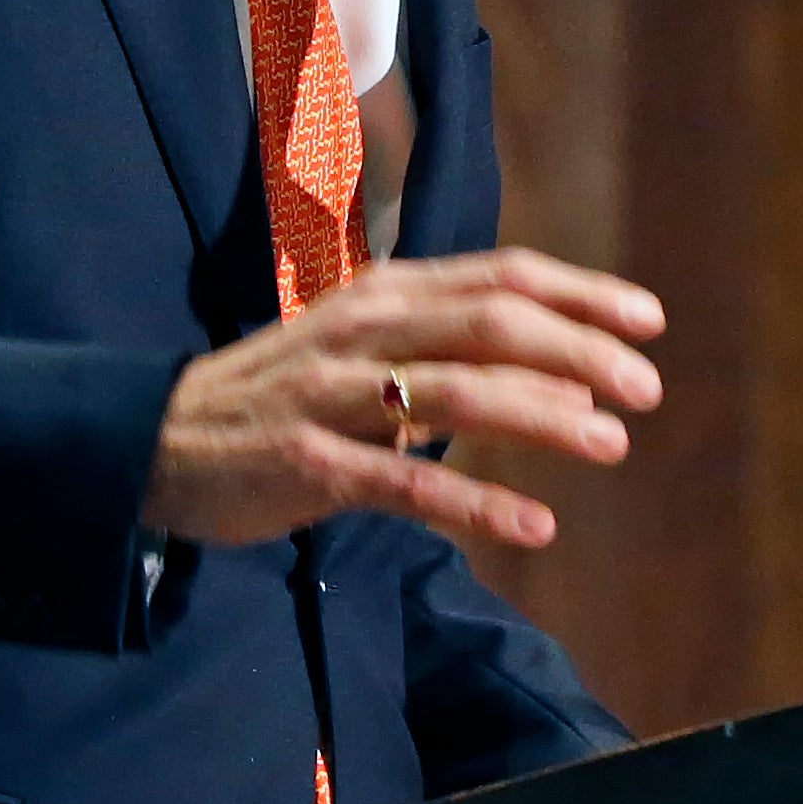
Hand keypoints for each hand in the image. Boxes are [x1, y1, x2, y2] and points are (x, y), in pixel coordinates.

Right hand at [139, 247, 663, 552]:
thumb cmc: (275, 394)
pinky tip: (535, 527)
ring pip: (456, 394)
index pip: (499, 276)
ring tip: (613, 443)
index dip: (580, 293)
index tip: (648, 320)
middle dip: (579, 349)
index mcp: (382, 292)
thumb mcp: (358, 345)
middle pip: (490, 322)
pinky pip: (405, 484)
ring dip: (544, 415)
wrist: (154, 439)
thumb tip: (561, 377)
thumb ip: (446, 351)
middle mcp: (362, 330)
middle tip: (647, 387)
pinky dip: (475, 505)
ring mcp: (332, 395)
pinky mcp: (308, 464)